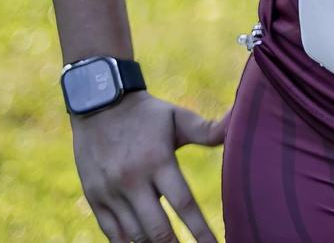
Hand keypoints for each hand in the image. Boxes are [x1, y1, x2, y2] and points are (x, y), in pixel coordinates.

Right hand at [72, 91, 228, 242]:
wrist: (98, 104)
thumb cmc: (147, 114)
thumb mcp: (178, 117)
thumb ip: (207, 129)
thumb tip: (239, 120)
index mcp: (157, 160)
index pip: (183, 204)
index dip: (200, 230)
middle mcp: (132, 180)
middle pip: (157, 229)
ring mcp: (110, 192)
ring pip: (135, 235)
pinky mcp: (95, 199)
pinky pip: (112, 234)